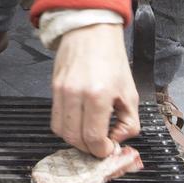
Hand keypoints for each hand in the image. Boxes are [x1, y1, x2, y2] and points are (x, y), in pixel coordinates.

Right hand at [51, 24, 140, 157]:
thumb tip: (117, 141)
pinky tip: (79, 122)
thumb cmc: (112, 59)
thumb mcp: (130, 92)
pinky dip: (66, 127)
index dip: (102, 151)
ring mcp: (61, 91)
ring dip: (75, 139)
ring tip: (88, 134)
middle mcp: (76, 94)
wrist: (91, 32)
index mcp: (98, 95)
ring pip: (61, 132)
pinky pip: (55, 119)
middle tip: (99, 145)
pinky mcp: (53, 88)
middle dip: (89, 148)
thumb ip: (129, 123)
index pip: (93, 138)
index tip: (108, 148)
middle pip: (75, 138)